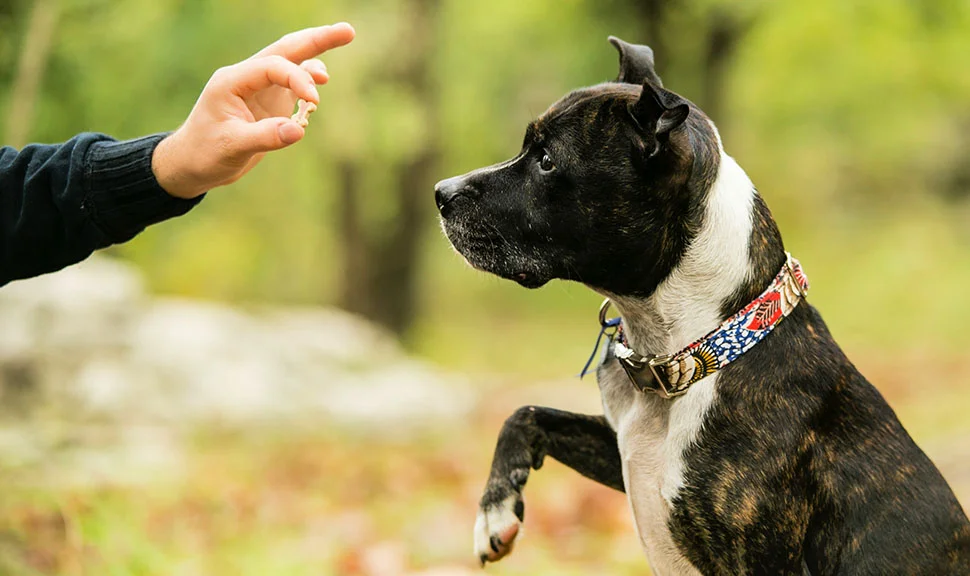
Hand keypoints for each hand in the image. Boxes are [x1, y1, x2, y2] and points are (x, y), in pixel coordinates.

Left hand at [151, 23, 354, 198]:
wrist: (191, 164)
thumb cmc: (205, 153)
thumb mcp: (232, 147)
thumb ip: (265, 137)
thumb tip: (299, 130)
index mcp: (232, 81)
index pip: (272, 67)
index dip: (297, 79)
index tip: (314, 101)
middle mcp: (246, 78)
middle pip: (285, 50)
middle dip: (316, 40)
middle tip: (348, 31)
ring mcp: (258, 89)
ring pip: (291, 64)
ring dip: (315, 58)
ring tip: (336, 59)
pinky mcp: (268, 103)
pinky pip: (292, 87)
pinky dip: (308, 86)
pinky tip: (316, 95)